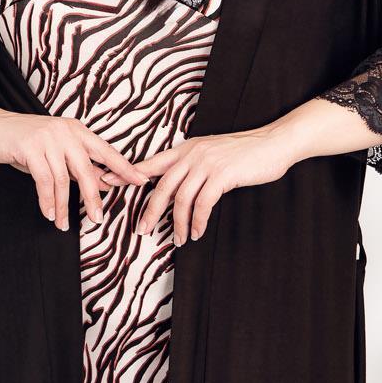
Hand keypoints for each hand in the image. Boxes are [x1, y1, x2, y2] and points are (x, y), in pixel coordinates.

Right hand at [0, 98, 151, 230]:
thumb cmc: (24, 141)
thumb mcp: (55, 152)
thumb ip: (77, 166)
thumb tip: (104, 184)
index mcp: (76, 131)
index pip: (106, 151)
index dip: (124, 167)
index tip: (141, 181)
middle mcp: (66, 132)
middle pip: (87, 170)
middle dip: (93, 197)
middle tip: (98, 218)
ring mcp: (48, 138)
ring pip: (63, 180)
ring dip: (63, 206)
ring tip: (62, 223)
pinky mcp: (30, 147)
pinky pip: (44, 181)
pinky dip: (47, 200)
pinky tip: (48, 213)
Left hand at [133, 126, 294, 244]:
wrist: (274, 143)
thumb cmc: (246, 153)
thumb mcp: (214, 154)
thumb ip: (195, 166)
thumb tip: (180, 188)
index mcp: (187, 149)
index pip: (151, 163)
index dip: (128, 173)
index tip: (107, 181)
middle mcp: (192, 154)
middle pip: (161, 186)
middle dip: (150, 211)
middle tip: (143, 230)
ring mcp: (206, 163)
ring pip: (181, 199)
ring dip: (179, 223)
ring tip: (181, 239)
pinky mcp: (221, 175)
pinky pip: (202, 204)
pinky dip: (198, 222)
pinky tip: (198, 232)